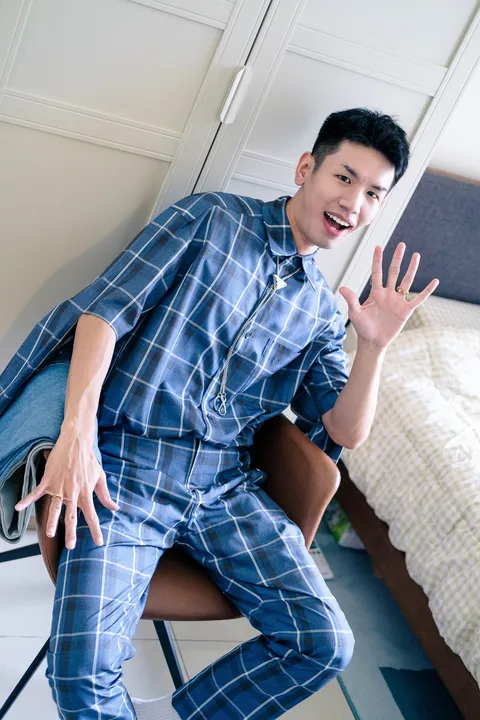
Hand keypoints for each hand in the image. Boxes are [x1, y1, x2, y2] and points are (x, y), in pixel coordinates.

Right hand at [15, 428, 118, 548]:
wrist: (76, 442)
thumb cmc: (88, 461)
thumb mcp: (100, 477)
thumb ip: (105, 495)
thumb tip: (115, 508)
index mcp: (85, 493)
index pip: (92, 515)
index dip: (95, 530)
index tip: (98, 542)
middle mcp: (72, 492)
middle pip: (72, 515)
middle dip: (71, 532)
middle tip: (70, 546)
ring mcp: (59, 486)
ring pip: (55, 507)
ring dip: (52, 520)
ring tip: (50, 534)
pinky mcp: (48, 480)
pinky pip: (36, 492)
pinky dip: (27, 500)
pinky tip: (19, 508)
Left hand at [338, 243, 438, 348]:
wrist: (373, 341)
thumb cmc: (363, 327)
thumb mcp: (355, 313)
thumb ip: (351, 300)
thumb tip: (342, 288)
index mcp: (376, 292)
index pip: (377, 272)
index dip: (377, 260)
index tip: (378, 247)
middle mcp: (388, 293)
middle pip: (394, 272)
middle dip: (397, 259)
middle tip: (401, 245)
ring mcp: (398, 301)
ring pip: (406, 281)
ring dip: (411, 268)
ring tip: (416, 255)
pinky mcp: (406, 310)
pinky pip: (419, 298)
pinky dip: (427, 290)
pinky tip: (435, 281)